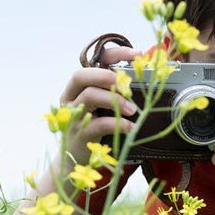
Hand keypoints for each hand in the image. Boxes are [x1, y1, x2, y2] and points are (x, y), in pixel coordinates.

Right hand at [59, 46, 140, 162]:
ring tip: (133, 109)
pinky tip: (131, 127)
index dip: (115, 54)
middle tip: (127, 84)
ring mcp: (73, 116)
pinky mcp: (79, 134)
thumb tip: (143, 81)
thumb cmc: (94, 127)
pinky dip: (118, 124)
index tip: (138, 54)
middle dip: (107, 76)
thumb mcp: (102, 106)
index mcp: (79, 86)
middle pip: (82, 76)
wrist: (77, 159)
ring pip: (89, 96)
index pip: (93, 61)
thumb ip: (115, 92)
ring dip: (115, 100)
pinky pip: (98, 124)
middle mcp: (71, 97)